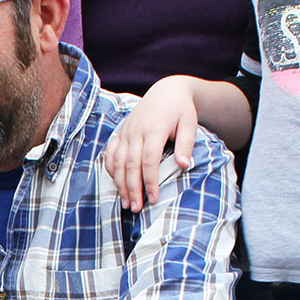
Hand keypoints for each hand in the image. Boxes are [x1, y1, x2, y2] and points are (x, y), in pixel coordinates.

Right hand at [104, 76, 199, 211]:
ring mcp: (125, 132)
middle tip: (136, 208)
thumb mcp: (190, 124)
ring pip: (118, 162)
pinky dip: (111, 170)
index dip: (150, 181)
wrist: (166, 91)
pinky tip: (117, 184)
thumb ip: (186, 144)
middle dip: (132, 188)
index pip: (149, 160)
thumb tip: (184, 166)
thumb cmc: (181, 110)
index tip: (153, 199)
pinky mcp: (120, 133)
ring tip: (126, 202)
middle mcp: (136, 131)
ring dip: (120, 184)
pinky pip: (110, 154)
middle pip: (130, 165)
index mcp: (154, 129)